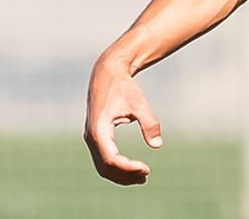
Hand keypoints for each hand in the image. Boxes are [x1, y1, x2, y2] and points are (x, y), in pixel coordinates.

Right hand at [84, 53, 161, 184]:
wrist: (107, 72)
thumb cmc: (123, 87)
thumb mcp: (139, 104)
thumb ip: (149, 123)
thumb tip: (157, 145)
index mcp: (99, 129)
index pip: (110, 159)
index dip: (128, 168)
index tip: (146, 169)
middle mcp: (91, 136)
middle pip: (105, 167)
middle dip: (125, 175)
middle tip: (146, 176)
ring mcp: (91, 137)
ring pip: (102, 166)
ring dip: (120, 174)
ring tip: (142, 176)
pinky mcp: (95, 136)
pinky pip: (103, 158)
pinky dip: (116, 166)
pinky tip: (132, 168)